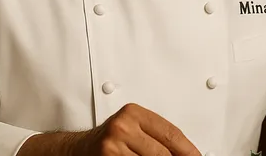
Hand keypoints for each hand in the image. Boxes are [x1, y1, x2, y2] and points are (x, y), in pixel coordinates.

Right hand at [82, 104, 198, 155]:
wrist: (77, 149)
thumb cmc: (108, 140)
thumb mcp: (132, 128)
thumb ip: (156, 136)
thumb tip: (184, 152)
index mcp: (133, 113)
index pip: (171, 134)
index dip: (188, 150)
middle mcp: (123, 127)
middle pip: (163, 153)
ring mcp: (113, 146)